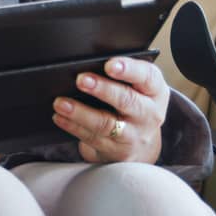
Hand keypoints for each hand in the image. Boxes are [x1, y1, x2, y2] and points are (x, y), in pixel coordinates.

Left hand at [51, 57, 169, 163]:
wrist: (141, 144)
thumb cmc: (133, 104)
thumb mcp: (138, 88)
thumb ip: (122, 75)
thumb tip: (88, 63)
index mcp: (155, 92)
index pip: (147, 77)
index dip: (129, 69)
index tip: (109, 64)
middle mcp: (149, 114)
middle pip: (126, 100)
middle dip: (102, 89)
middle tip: (81, 80)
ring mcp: (134, 135)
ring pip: (106, 123)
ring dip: (81, 113)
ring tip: (61, 102)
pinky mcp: (118, 152)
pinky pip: (93, 138)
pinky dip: (73, 126)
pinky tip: (60, 116)